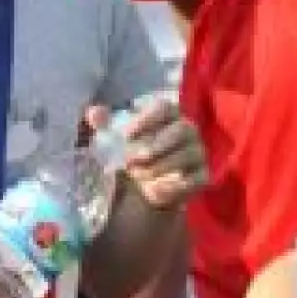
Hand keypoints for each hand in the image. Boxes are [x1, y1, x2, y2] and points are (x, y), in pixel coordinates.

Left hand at [89, 98, 206, 212]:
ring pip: (187, 154)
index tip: (126, 135)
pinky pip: (195, 179)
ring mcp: (198, 153)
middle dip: (155, 145)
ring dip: (161, 166)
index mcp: (169, 115)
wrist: (145, 188)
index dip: (146, 119)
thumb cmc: (133, 156)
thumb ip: (103, 126)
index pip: (165, 107)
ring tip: (139, 176)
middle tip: (132, 159)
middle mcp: (188, 130)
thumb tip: (93, 113)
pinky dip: (174, 185)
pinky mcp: (203, 176)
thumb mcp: (114, 141)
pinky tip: (154, 190)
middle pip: (181, 129)